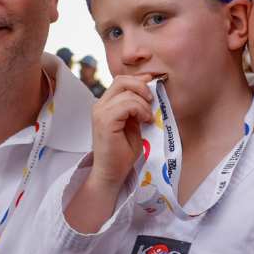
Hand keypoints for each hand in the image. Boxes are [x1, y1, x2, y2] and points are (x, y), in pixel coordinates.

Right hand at [87, 74, 152, 190]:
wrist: (111, 173)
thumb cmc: (122, 153)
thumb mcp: (133, 125)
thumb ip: (136, 108)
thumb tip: (148, 92)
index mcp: (105, 105)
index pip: (121, 81)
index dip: (138, 80)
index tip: (153, 86)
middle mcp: (100, 105)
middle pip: (122, 80)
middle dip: (142, 86)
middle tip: (152, 101)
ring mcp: (100, 112)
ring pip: (127, 93)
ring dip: (144, 104)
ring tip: (148, 118)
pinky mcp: (105, 121)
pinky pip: (127, 104)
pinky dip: (141, 110)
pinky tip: (145, 121)